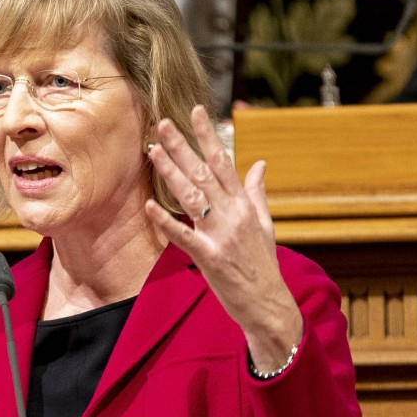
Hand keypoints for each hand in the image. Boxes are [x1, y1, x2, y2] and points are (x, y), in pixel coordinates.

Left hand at [143, 104, 302, 372]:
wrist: (268, 304)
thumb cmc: (262, 265)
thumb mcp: (264, 225)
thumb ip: (257, 193)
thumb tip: (260, 164)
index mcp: (245, 204)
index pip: (224, 161)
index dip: (208, 135)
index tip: (195, 111)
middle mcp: (233, 214)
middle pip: (204, 173)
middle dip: (182, 146)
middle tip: (161, 124)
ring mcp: (221, 235)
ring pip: (192, 197)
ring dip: (171, 172)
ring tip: (152, 151)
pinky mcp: (210, 257)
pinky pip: (184, 236)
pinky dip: (166, 221)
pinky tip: (148, 206)